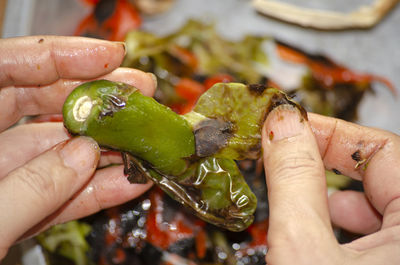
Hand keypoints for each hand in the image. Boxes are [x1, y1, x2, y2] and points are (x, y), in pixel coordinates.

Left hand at [0, 36, 156, 258]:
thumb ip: (25, 191)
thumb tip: (82, 157)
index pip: (1, 70)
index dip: (57, 57)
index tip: (108, 56)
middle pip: (37, 103)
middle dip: (93, 97)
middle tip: (137, 92)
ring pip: (57, 154)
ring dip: (106, 149)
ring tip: (144, 139)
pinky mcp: (16, 212)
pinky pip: (59, 194)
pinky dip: (95, 191)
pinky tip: (129, 182)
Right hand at [262, 106, 399, 263]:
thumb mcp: (305, 249)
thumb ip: (295, 181)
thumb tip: (282, 124)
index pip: (384, 149)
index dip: (329, 132)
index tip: (287, 127)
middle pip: (382, 174)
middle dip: (326, 163)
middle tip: (283, 156)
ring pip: (381, 204)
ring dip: (333, 196)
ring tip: (296, 200)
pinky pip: (381, 234)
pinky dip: (345, 225)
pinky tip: (320, 234)